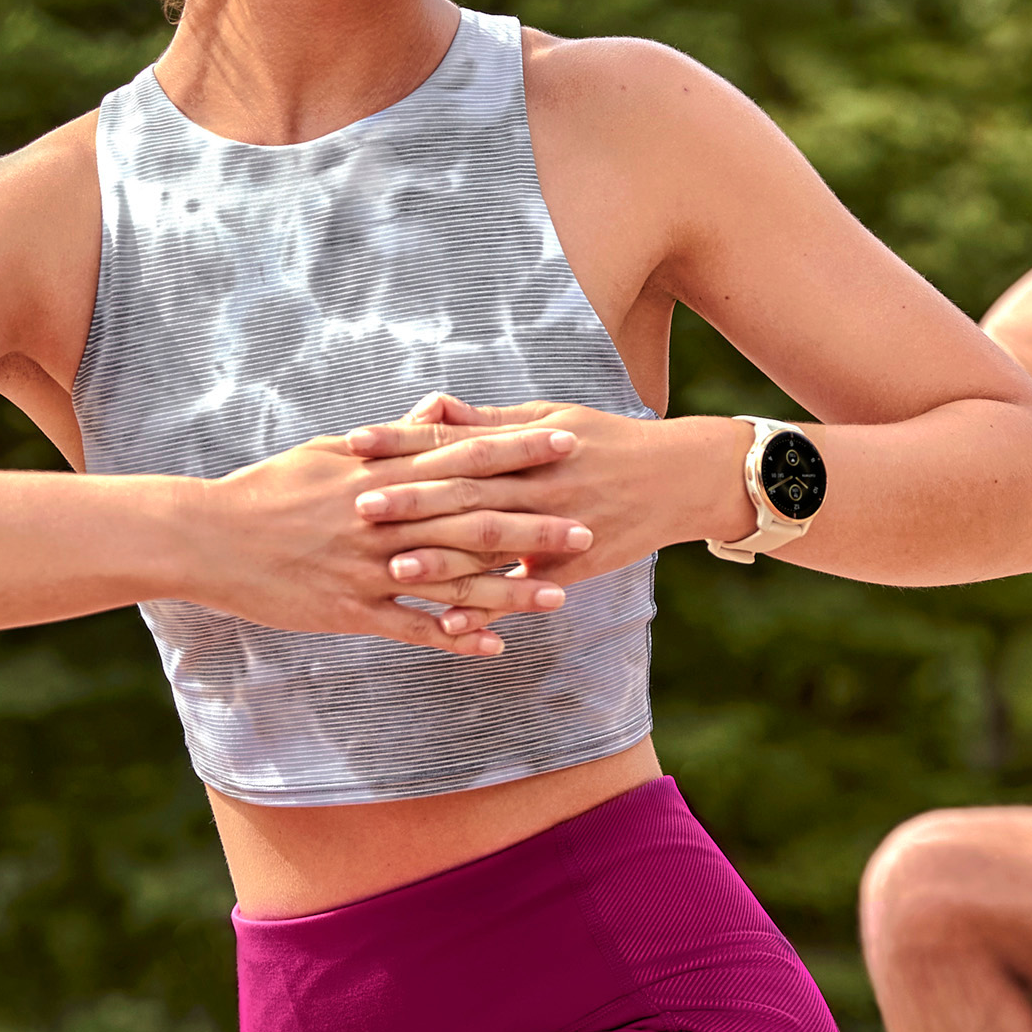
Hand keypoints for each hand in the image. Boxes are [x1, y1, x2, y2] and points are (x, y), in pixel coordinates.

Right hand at [189, 419, 595, 657]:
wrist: (207, 536)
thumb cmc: (270, 487)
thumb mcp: (332, 451)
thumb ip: (393, 437)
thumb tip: (439, 410)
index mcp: (382, 473)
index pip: (464, 456)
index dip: (518, 451)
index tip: (566, 443)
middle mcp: (383, 519)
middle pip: (471, 519)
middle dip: (533, 524)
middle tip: (588, 526)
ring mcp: (368, 568)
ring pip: (451, 580)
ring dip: (509, 590)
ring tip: (560, 597)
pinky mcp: (349, 610)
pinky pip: (412, 629)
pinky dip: (454, 638)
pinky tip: (494, 648)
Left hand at [349, 395, 749, 629]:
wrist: (677, 478)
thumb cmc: (604, 441)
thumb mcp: (548, 418)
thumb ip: (486, 421)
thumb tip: (429, 405)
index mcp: (524, 443)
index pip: (452, 440)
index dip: (401, 440)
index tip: (353, 442)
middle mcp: (536, 483)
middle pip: (465, 492)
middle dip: (412, 500)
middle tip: (358, 507)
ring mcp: (556, 527)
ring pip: (492, 545)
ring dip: (443, 560)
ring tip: (394, 570)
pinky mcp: (571, 566)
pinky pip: (525, 592)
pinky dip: (491, 610)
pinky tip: (454, 627)